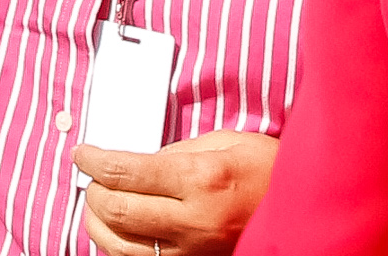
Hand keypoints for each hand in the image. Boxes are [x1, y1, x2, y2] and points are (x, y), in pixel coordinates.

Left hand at [76, 132, 279, 255]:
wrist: (304, 208)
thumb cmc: (268, 169)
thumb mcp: (224, 142)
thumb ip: (175, 152)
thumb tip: (135, 163)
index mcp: (200, 179)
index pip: (126, 172)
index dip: (94, 161)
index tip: (82, 153)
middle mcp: (194, 220)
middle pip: (117, 212)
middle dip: (93, 192)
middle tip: (91, 177)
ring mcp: (195, 250)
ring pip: (122, 247)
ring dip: (98, 224)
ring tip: (99, 204)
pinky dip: (120, 247)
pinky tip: (120, 230)